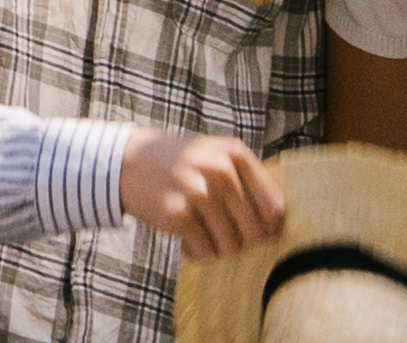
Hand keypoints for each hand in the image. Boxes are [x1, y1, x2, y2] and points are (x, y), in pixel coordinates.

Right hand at [114, 132, 291, 258]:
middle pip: (255, 232)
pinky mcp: (179, 213)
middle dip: (241, 242)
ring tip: (202, 234)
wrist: (128, 161)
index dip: (269, 229)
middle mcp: (221, 170)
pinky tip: (185, 239)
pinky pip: (205, 251)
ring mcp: (200, 191)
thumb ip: (246, 180)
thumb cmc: (180, 164)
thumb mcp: (216, 155)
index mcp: (236, 154)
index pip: (274, 208)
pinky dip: (196, 252)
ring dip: (217, 249)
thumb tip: (279, 221)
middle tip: (223, 236)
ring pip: (231, 246)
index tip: (254, 233)